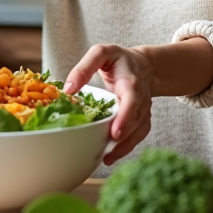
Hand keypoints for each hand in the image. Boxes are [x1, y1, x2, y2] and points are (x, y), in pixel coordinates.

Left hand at [63, 44, 152, 165]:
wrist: (144, 65)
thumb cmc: (119, 60)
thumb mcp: (101, 53)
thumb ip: (84, 68)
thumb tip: (68, 89)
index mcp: (130, 83)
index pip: (131, 100)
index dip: (125, 117)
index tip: (115, 134)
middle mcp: (140, 98)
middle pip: (135, 121)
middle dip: (123, 137)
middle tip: (107, 152)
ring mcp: (143, 111)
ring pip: (138, 132)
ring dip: (124, 147)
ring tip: (106, 158)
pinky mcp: (142, 120)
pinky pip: (138, 136)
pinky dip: (127, 147)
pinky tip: (111, 156)